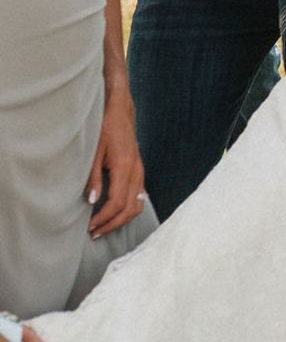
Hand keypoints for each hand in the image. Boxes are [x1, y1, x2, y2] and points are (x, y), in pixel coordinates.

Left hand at [84, 83, 146, 238]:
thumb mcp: (94, 151)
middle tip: (95, 233)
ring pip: (138, 204)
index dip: (104, 218)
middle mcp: (136, 171)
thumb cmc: (105, 126)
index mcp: (125, 167)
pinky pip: (139, 196)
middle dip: (113, 224)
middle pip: (130, 208)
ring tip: (104, 226)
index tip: (90, 226)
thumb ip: (93, 177)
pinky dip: (128, 209)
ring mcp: (140, 171)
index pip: (118, 202)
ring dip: (121, 219)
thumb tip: (92, 201)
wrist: (119, 108)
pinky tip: (115, 212)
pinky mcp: (139, 170)